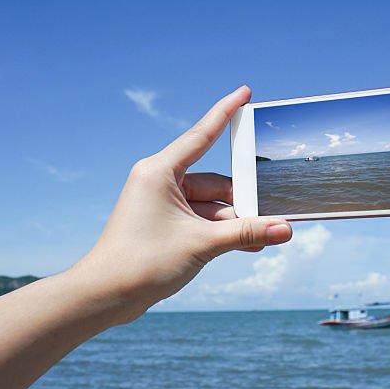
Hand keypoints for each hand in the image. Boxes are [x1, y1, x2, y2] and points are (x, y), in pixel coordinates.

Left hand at [73, 85, 292, 318]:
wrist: (104, 296)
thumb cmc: (142, 263)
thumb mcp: (202, 245)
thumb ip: (246, 233)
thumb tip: (285, 229)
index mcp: (160, 171)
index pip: (202, 135)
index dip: (226, 112)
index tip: (245, 93)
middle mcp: (160, 181)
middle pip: (215, 182)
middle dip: (243, 202)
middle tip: (271, 217)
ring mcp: (161, 204)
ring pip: (211, 205)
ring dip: (234, 223)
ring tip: (261, 240)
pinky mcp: (163, 225)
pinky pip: (201, 220)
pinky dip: (220, 232)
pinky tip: (246, 246)